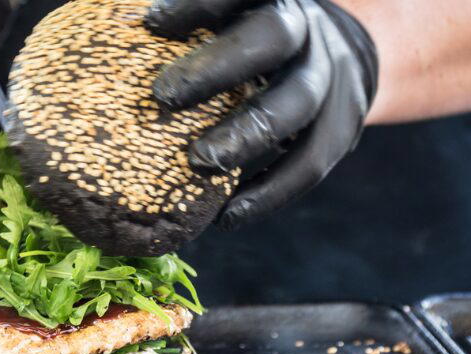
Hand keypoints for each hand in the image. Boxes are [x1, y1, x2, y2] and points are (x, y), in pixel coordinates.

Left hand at [146, 0, 377, 228]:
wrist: (337, 55)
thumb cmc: (254, 38)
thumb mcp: (233, 20)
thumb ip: (194, 28)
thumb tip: (126, 34)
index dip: (200, 5)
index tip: (153, 24)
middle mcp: (308, 29)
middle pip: (273, 37)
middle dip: (217, 68)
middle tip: (163, 97)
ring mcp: (332, 77)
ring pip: (297, 106)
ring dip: (245, 138)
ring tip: (198, 163)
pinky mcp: (343, 126)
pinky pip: (310, 163)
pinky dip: (269, 193)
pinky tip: (227, 216)